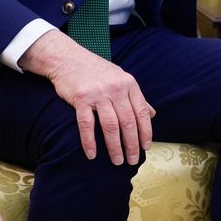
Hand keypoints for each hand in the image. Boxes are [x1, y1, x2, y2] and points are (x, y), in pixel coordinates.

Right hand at [18, 31, 152, 165]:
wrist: (69, 58)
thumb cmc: (97, 71)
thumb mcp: (121, 79)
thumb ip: (136, 97)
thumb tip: (152, 114)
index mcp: (129, 84)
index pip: (142, 112)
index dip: (146, 132)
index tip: (146, 147)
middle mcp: (116, 89)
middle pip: (128, 122)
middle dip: (132, 144)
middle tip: (133, 161)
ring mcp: (98, 94)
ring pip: (110, 126)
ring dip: (114, 147)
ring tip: (117, 161)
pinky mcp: (80, 98)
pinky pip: (87, 124)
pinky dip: (89, 142)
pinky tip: (92, 154)